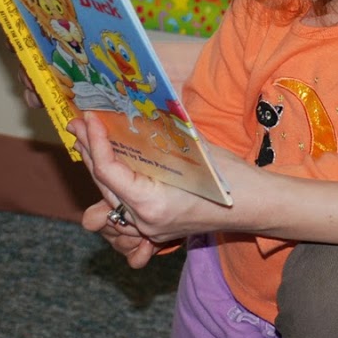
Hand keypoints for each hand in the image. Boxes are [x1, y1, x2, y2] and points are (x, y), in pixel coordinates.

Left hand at [68, 111, 243, 259]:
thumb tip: (142, 108)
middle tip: (79, 124)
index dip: (96, 143)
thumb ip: (166, 135)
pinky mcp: (156, 228)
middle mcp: (145, 221)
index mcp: (152, 204)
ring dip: (98, 171)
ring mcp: (149, 229)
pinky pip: (124, 210)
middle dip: (90, 151)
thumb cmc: (234, 179)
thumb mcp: (198, 151)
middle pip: (104, 185)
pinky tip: (110, 168)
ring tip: (88, 143)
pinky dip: (114, 189)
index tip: (90, 120)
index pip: (109, 172)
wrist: (258, 207)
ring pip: (109, 199)